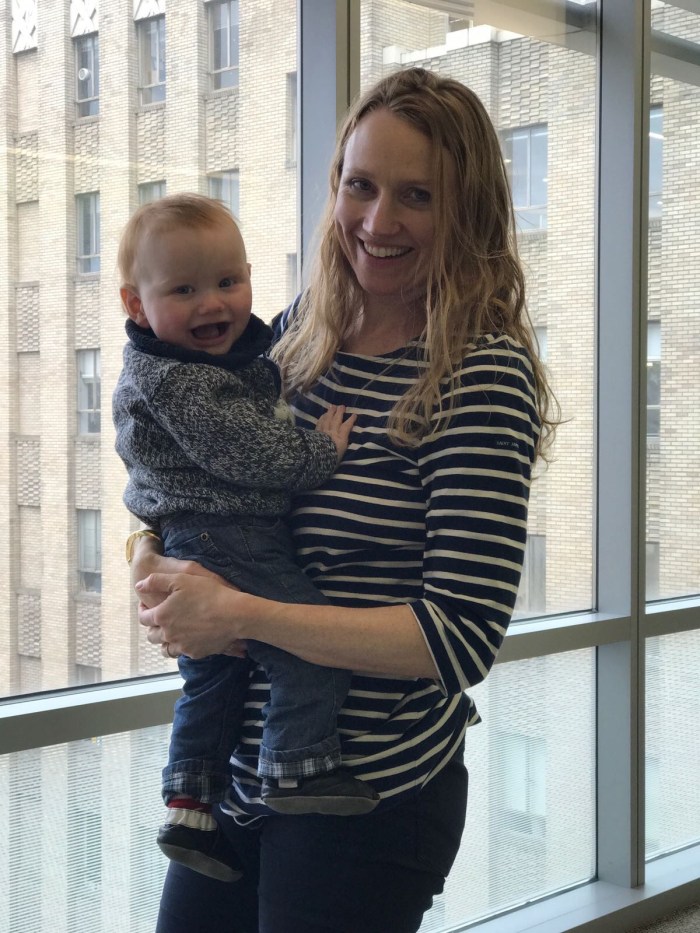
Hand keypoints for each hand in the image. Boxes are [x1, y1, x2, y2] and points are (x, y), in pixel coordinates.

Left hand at [136, 570, 250, 659]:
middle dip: (152, 627)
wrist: (234, 614)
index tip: (146, 606)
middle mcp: (168, 634)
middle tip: (159, 620)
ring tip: (172, 633)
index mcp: (162, 615)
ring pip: (165, 649)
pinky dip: (183, 646)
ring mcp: (182, 646)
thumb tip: (138, 586)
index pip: (143, 618)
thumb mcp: (180, 579)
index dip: (142, 611)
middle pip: (152, 636)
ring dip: (165, 641)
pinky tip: (190, 637)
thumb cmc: (208, 593)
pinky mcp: (196, 653)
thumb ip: (156, 581)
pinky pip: (183, 652)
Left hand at [315, 404, 356, 460]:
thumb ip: (343, 445)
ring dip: (330, 412)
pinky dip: (322, 418)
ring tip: (332, 406)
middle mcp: (333, 432)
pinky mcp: (316, 432)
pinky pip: (319, 423)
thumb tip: (344, 441)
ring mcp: (323, 431)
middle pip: (336, 419)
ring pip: (327, 419)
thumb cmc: (331, 459)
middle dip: (340, 412)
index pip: (347, 426)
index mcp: (341, 438)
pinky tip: (323, 415)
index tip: (354, 415)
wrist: (317, 457)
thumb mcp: (341, 453)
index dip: (351, 420)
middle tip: (342, 406)